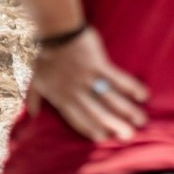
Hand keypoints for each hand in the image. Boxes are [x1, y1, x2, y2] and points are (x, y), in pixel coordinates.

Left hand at [26, 28, 147, 140]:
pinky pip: (118, 78)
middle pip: (96, 113)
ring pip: (109, 99)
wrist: (56, 34)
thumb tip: (30, 115)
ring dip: (126, 111)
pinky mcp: (98, 64)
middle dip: (113, 126)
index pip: (76, 119)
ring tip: (139, 121)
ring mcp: (87, 78)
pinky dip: (131, 87)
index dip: (90, 130)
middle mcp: (74, 91)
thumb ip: (33, 99)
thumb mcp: (35, 81)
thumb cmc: (46, 58)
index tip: (104, 139)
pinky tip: (142, 96)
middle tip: (127, 136)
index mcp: (60, 98)